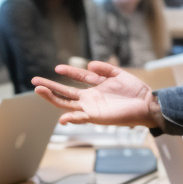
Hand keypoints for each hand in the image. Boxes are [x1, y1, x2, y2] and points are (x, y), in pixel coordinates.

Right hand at [32, 61, 160, 126]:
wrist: (147, 105)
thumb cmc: (136, 91)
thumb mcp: (119, 75)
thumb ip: (104, 69)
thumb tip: (88, 65)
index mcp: (96, 87)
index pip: (78, 78)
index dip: (68, 72)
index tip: (57, 68)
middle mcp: (90, 98)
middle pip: (65, 92)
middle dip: (50, 87)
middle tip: (35, 81)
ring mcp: (91, 107)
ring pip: (67, 103)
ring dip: (52, 98)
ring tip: (39, 90)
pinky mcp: (96, 116)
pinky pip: (80, 117)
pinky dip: (70, 118)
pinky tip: (61, 118)